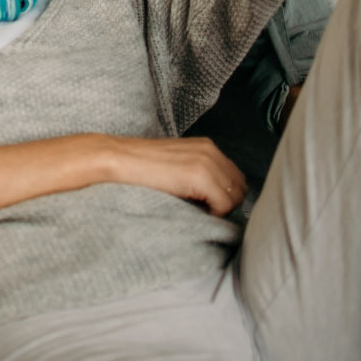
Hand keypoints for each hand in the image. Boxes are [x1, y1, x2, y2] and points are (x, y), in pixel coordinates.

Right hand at [103, 136, 248, 216]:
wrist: (119, 159)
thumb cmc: (142, 167)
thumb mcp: (178, 165)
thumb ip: (200, 174)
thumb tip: (218, 199)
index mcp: (208, 147)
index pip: (236, 177)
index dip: (226, 196)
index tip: (208, 206)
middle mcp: (211, 151)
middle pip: (241, 188)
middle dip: (227, 204)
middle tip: (204, 212)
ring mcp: (207, 162)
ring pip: (236, 197)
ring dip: (221, 209)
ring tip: (197, 211)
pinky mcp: (200, 175)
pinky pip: (224, 204)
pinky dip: (214, 213)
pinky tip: (193, 211)